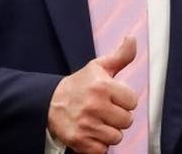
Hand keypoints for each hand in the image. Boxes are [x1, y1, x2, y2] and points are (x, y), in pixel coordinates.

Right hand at [47, 37, 138, 153]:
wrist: (48, 103)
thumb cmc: (79, 85)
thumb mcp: (98, 67)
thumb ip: (120, 56)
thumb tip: (132, 38)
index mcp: (102, 86)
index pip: (132, 102)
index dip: (124, 100)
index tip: (113, 98)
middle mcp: (94, 106)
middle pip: (127, 121)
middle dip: (118, 117)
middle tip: (106, 111)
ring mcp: (86, 125)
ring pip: (116, 137)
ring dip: (109, 132)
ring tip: (98, 122)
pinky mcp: (79, 141)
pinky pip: (103, 150)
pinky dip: (99, 145)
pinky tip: (92, 133)